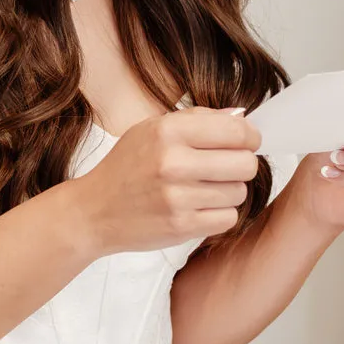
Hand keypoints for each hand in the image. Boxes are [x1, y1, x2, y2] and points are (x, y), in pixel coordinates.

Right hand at [70, 108, 263, 254]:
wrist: (93, 211)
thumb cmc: (126, 167)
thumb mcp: (151, 130)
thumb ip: (197, 119)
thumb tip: (241, 117)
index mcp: (167, 131)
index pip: (236, 131)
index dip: (250, 137)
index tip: (246, 143)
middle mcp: (172, 162)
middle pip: (246, 164)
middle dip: (242, 165)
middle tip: (226, 167)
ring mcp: (177, 197)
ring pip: (239, 192)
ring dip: (228, 191)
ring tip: (204, 189)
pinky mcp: (181, 226)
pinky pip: (229, 218)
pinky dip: (219, 213)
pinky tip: (199, 207)